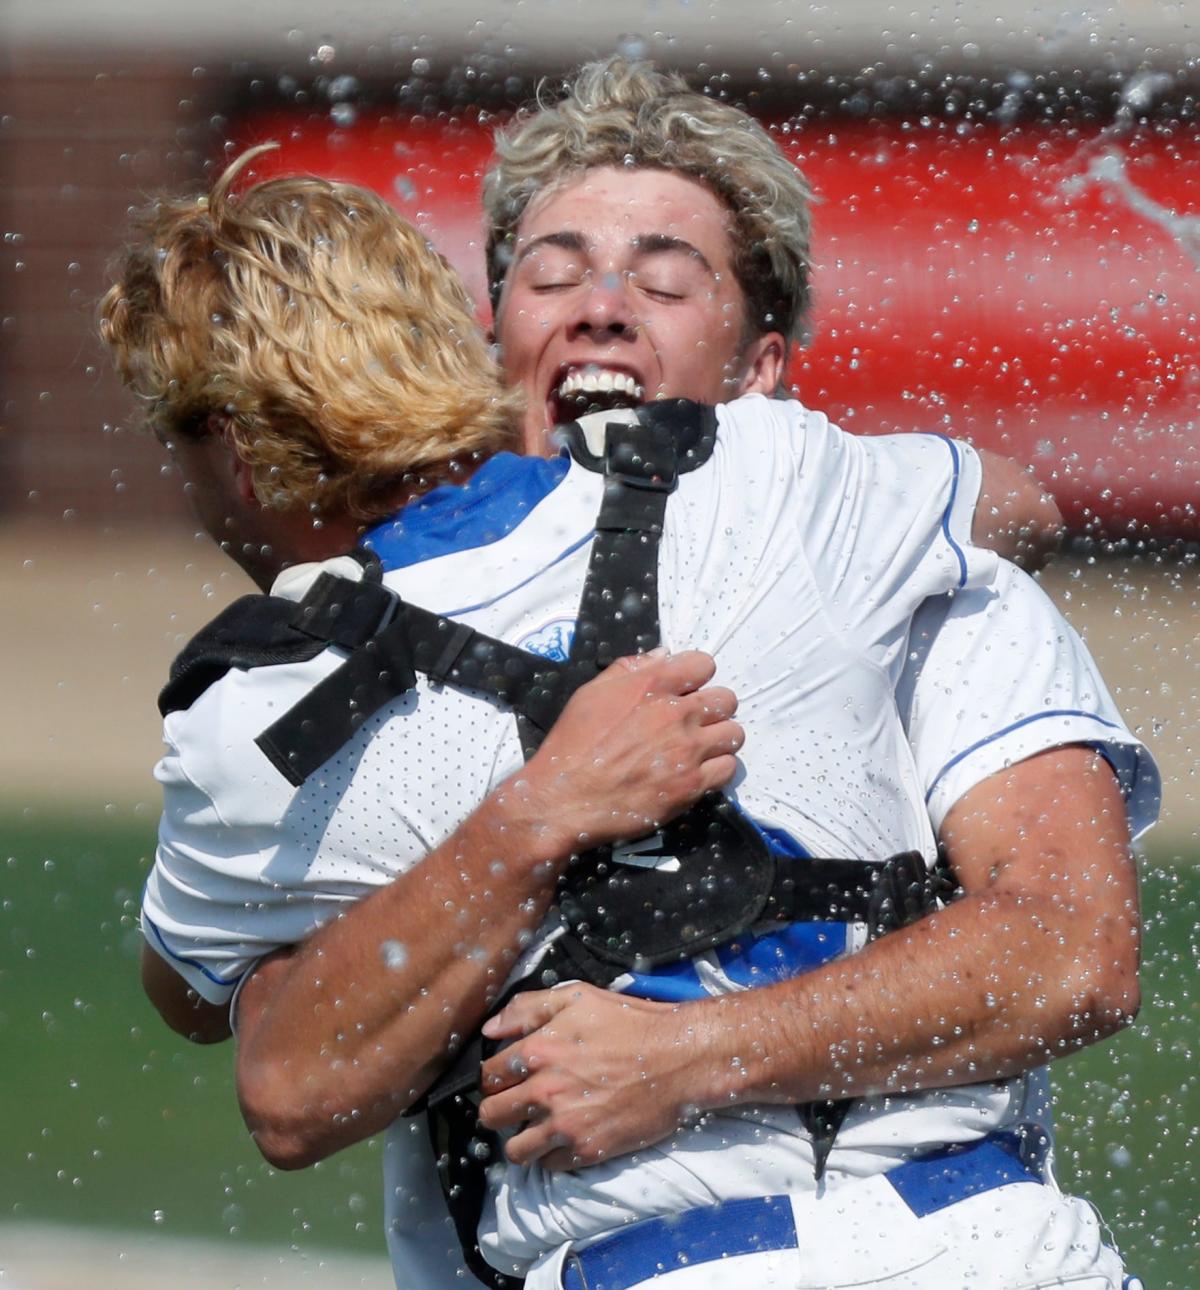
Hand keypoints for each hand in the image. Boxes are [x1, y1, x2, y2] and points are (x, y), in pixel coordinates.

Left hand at [477, 983, 698, 1168]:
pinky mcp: (587, 1150)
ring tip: (534, 1127)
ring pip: (514, 1150)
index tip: (505, 1078)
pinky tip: (563, 1137)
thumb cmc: (630, 1023)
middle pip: (490, 1116)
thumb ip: (527, 1009)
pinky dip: (550, 1155)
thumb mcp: (577, 998)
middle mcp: (544, 1092)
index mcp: (537, 1052)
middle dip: (497, 1109)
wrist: (678, 1058)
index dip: (493, 1077)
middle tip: (515, 1104)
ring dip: (519, 1139)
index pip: (487, 1076)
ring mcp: (565, 1126)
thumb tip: (491, 1029)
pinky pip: (548, 1166)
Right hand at [518, 650, 743, 852]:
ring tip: (699, 748)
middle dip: (712, 708)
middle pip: (725, 699)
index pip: (704, 664)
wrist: (565, 799)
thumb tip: (663, 656)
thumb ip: (629, 669)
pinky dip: (717, 769)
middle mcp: (676, 714)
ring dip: (719, 738)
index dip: (696, 676)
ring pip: (733, 734)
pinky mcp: (692, 785)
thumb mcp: (590, 693)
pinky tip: (697, 771)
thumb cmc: (573, 745)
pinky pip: (728, 768)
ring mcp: (688, 750)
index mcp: (652, 685)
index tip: (686, 690)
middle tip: (694, 722)